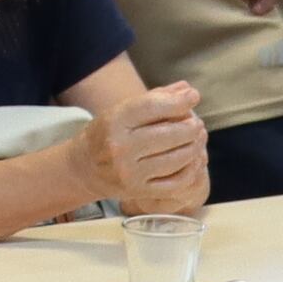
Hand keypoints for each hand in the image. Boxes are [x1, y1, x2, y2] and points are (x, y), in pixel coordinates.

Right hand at [84, 83, 206, 212]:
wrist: (84, 168)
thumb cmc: (107, 133)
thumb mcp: (121, 110)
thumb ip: (154, 98)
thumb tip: (187, 90)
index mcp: (114, 122)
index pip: (151, 107)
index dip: (178, 101)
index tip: (194, 96)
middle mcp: (121, 148)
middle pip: (168, 135)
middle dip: (191, 127)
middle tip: (197, 123)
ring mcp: (130, 173)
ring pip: (176, 159)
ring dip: (194, 146)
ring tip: (198, 138)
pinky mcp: (139, 192)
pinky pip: (176, 182)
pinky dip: (191, 169)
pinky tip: (194, 159)